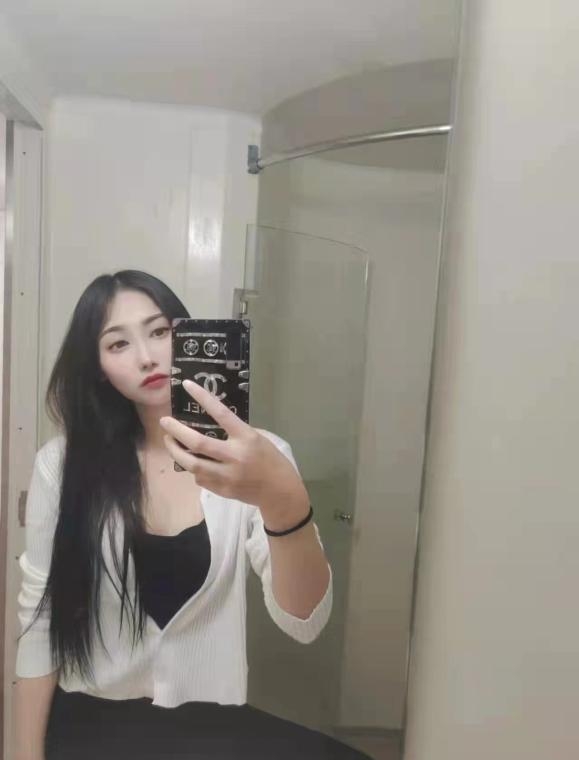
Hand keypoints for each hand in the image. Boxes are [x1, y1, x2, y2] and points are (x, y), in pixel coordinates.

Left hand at [160, 380, 309, 523]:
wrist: (280, 492)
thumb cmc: (271, 460)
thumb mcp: (258, 439)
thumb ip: (235, 433)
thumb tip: (210, 427)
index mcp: (246, 437)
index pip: (221, 413)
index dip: (203, 397)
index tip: (186, 385)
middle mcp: (234, 456)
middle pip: (197, 443)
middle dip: (176, 431)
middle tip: (165, 422)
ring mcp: (227, 476)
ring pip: (192, 464)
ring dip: (176, 452)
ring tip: (170, 442)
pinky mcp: (222, 490)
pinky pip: (199, 478)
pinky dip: (193, 469)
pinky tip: (191, 462)